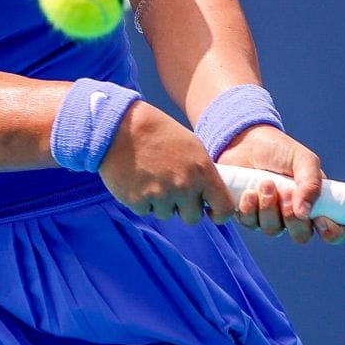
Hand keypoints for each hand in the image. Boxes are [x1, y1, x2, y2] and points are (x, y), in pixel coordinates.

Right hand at [98, 102, 232, 224]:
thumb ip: (203, 173)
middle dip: (184, 208)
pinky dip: (142, 200)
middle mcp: (184, 186)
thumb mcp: (191, 146)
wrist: (121, 127)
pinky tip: (137, 180)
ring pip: (167, 214)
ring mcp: (161, 195)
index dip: (219, 214)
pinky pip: (146, 211)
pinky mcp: (138, 201)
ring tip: (151, 177)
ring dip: (161, 202)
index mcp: (202, 170)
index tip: (211, 212)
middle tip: (172, 189)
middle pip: (192, 217)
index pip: (223, 207)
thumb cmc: (158, 133)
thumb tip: (210, 195)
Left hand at [217, 124, 344, 244]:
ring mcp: (271, 218)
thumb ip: (311, 184)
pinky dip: (249, 209)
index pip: (333, 230)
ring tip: (265, 183)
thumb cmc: (280, 150)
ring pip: (273, 231)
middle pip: (300, 236)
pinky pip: (250, 224)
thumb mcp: (303, 160)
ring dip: (268, 208)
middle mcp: (295, 215)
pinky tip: (248, 192)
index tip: (322, 221)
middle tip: (284, 192)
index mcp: (317, 203)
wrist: (246, 140)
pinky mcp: (248, 216)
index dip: (332, 233)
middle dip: (292, 217)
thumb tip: (304, 214)